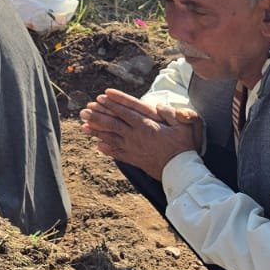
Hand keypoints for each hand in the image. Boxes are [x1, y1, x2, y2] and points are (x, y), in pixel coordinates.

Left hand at [80, 88, 201, 178]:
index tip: (101, 96)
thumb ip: (173, 114)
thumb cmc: (185, 147)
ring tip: (83, 126)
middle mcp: (136, 136)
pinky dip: (107, 149)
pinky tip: (98, 146)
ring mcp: (134, 148)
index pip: (126, 111)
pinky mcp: (135, 159)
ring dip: (97, 131)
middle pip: (113, 123)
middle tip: (83, 111)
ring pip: (111, 138)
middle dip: (97, 116)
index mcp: (147, 126)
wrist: (181, 172)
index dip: (113, 103)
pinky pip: (118, 153)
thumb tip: (159, 106)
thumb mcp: (185, 126)